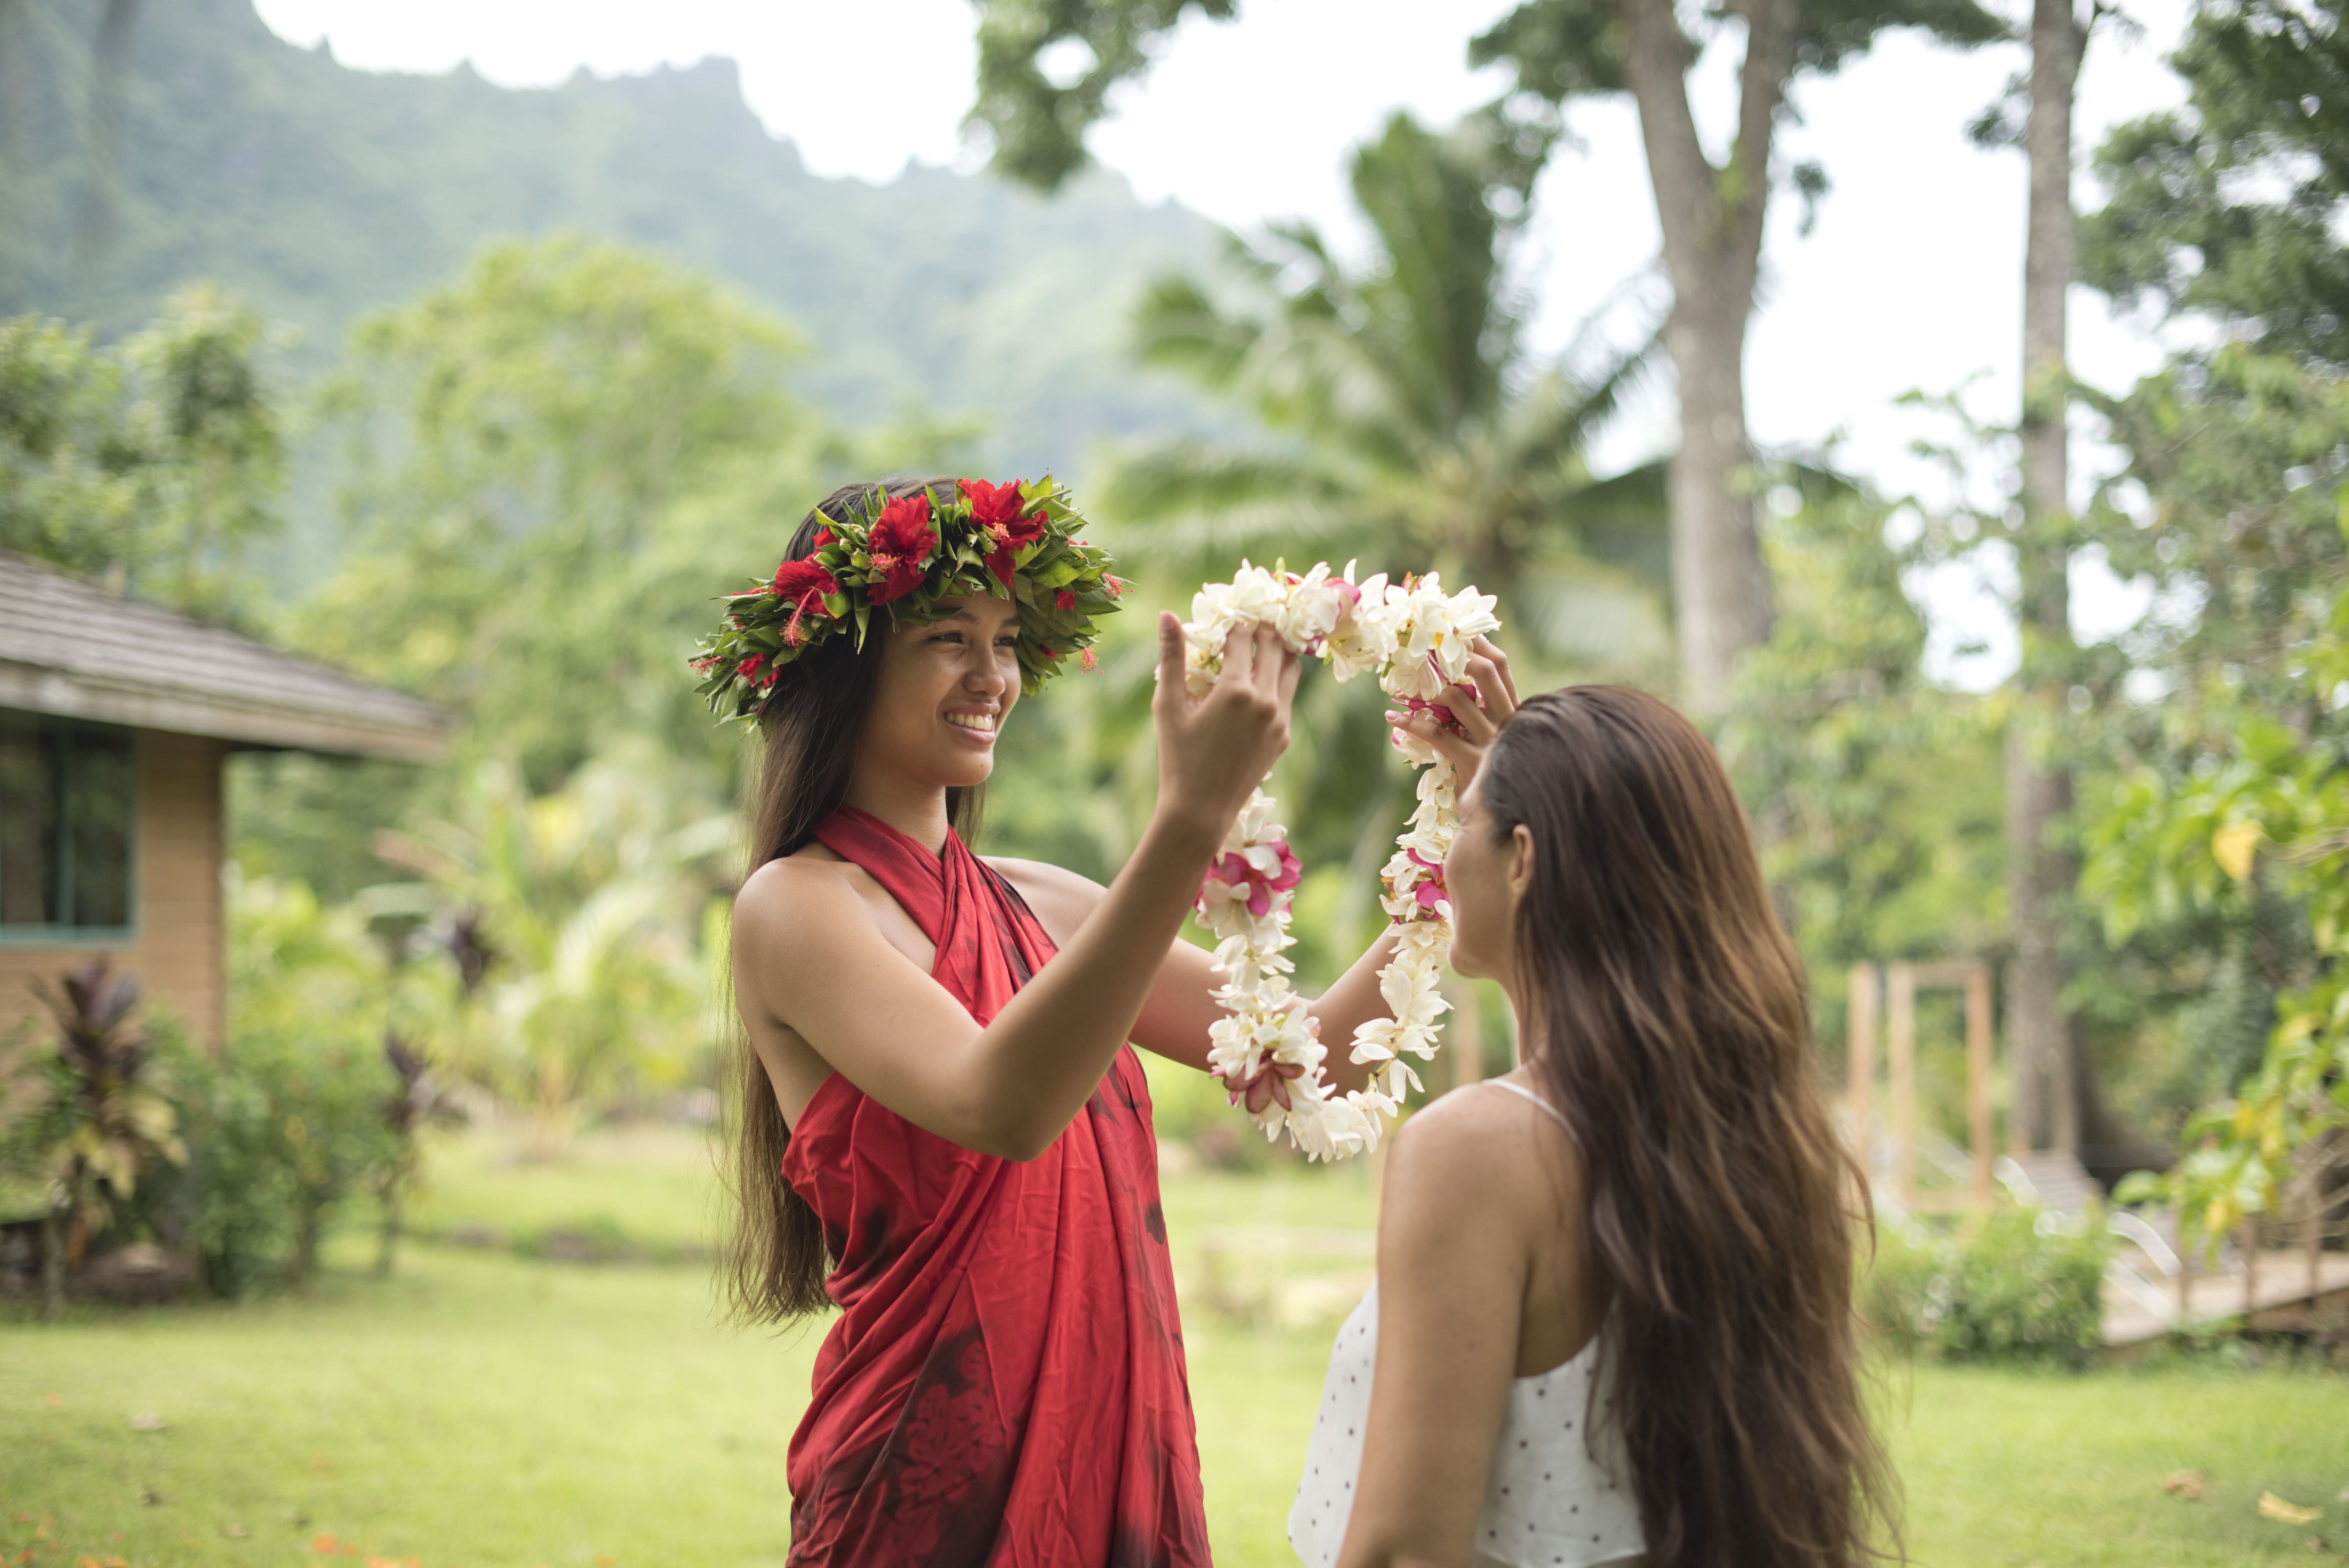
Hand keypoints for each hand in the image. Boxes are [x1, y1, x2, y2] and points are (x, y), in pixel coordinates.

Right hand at [1153, 613, 1300, 840]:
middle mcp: (1265, 701)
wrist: (1201, 810)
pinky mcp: (1284, 737)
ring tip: (1264, 643)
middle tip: (1252, 621)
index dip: (1235, 622)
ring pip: (1291, 670)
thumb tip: (1166, 614)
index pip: (1242, 638)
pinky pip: (1288, 697)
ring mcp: (1279, 720)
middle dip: (1262, 630)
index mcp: (1236, 690)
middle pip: (1274, 647)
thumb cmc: (1177, 758)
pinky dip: (1278, 681)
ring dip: (1278, 652)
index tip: (1229, 615)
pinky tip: (1263, 680)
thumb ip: (1171, 657)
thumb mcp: (1168, 706)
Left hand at [1384, 634, 1517, 785]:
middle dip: (1456, 653)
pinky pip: (1436, 734)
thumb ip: (1480, 712)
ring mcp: (1491, 742)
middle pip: (1486, 673)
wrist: (1495, 819)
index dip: (1480, 644)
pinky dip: (1410, 723)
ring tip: (1401, 684)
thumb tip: (1450, 681)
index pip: (1501, 668)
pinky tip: (1392, 716)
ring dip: (1425, 688)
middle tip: (1426, 644)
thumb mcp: (1489, 738)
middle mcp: (1507, 722)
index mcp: (1513, 712)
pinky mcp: (1472, 762)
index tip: (1454, 629)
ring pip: (1457, 699)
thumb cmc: (1485, 773)